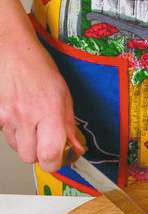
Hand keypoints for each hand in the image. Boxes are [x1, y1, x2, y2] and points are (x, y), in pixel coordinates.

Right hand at [0, 41, 83, 171]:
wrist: (13, 50)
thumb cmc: (40, 70)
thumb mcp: (64, 97)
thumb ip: (69, 126)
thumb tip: (75, 149)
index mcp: (49, 113)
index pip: (49, 156)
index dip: (55, 163)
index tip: (59, 158)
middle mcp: (26, 117)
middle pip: (30, 158)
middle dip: (39, 154)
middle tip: (45, 141)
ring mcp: (8, 116)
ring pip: (17, 148)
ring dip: (26, 143)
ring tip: (32, 125)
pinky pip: (5, 136)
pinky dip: (13, 132)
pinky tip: (19, 118)